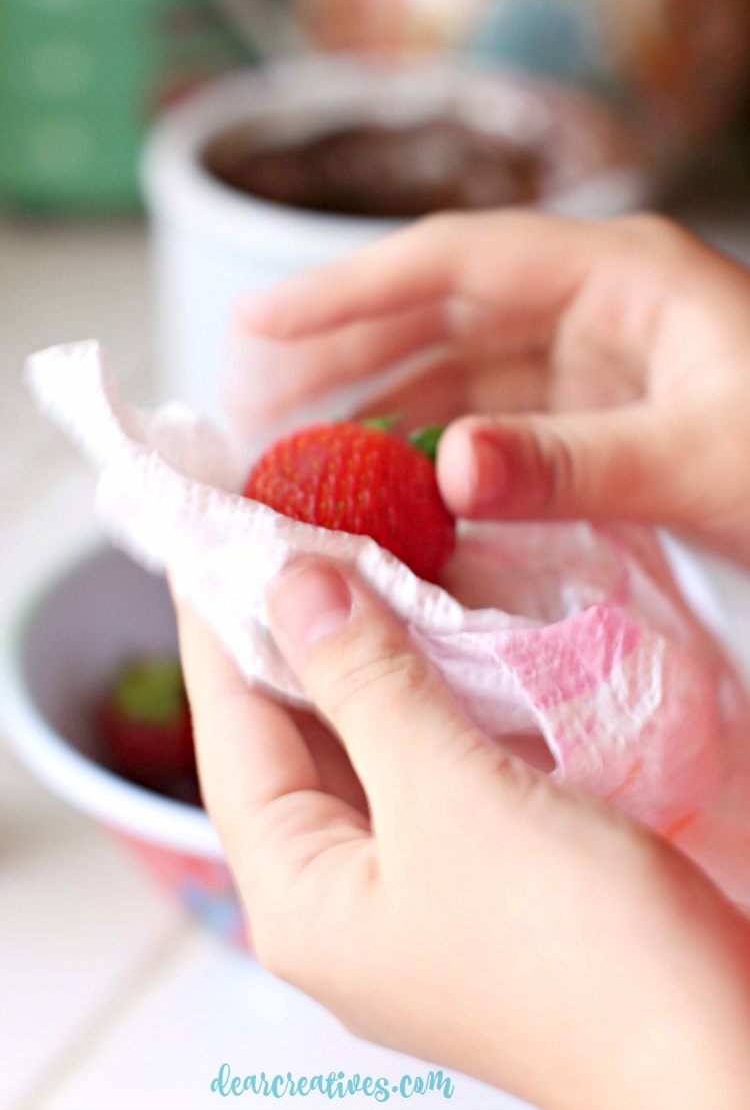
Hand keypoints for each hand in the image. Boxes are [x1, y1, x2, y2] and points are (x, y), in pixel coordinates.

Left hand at [175, 559, 749, 1109]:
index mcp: (301, 898)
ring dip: (357, 657)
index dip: (216, 626)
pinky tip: (427, 634)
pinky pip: (420, 760)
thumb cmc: (577, 947)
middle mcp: (340, 897)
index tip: (212, 536)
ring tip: (349, 562)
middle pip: (287, 738)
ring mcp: (409, 886)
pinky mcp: (473, 869)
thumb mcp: (452, 797)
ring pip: (358, 745)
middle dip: (288, 633)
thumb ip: (366, 686)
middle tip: (288, 534)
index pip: (230, 732)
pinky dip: (419, 692)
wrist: (710, 1050)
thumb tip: (297, 589)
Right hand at [226, 211, 749, 565]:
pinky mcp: (598, 429)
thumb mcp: (697, 458)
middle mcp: (595, 313)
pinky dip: (438, 457)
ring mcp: (595, 373)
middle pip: (442, 316)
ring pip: (461, 378)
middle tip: (257, 401)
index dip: (348, 286)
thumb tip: (449, 464)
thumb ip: (571, 462)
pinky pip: (496, 432)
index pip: (454, 260)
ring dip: (381, 409)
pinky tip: (389, 483)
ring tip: (303, 448)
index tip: (260, 320)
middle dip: (346, 353)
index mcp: (618, 279)